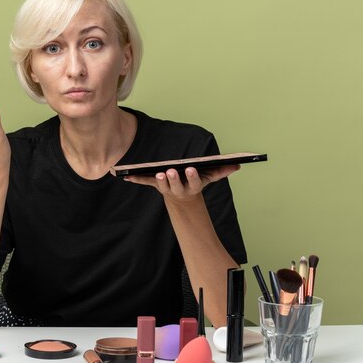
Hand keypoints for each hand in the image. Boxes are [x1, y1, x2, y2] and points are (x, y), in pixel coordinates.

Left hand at [124, 164, 239, 203]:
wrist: (181, 198)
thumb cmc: (195, 183)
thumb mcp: (209, 178)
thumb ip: (221, 171)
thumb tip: (238, 165)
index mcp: (192, 186)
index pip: (194, 182)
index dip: (192, 177)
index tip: (191, 169)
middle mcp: (179, 190)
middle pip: (176, 185)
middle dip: (173, 179)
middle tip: (170, 171)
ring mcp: (166, 189)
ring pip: (161, 185)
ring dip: (158, 180)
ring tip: (156, 173)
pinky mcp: (155, 185)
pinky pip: (144, 182)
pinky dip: (135, 179)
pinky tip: (125, 176)